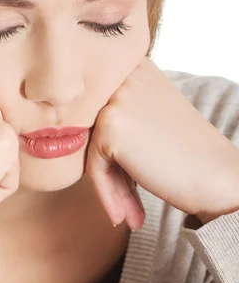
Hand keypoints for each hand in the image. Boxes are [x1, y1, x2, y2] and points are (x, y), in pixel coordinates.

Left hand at [85, 57, 238, 229]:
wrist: (218, 177)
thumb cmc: (186, 153)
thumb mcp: (148, 118)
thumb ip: (114, 116)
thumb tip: (64, 134)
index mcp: (132, 65)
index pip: (99, 111)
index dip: (108, 152)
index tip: (121, 183)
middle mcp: (123, 74)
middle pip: (93, 130)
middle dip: (109, 171)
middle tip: (124, 204)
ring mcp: (115, 99)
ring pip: (90, 150)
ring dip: (110, 187)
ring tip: (127, 213)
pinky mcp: (109, 127)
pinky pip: (93, 168)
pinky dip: (107, 194)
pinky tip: (123, 216)